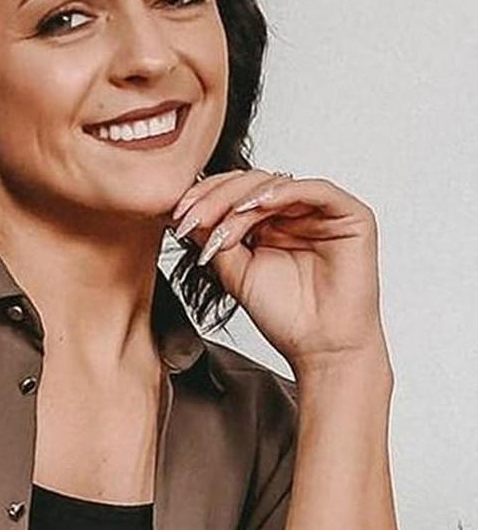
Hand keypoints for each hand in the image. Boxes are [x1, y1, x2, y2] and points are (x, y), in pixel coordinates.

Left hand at [170, 168, 390, 378]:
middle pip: (251, 184)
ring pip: (277, 183)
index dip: (205, 200)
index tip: (178, 218)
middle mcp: (294, 213)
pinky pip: (315, 190)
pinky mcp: (350, 214)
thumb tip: (188, 213)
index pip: (234, 195)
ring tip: (222, 221)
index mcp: (268, 224)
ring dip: (242, 199)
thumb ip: (217, 240)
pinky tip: (256, 206)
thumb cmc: (285, 316)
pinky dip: (282, 193)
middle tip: (193, 217)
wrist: (319, 346)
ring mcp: (322, 211)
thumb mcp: (235, 273)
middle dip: (216, 199)